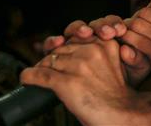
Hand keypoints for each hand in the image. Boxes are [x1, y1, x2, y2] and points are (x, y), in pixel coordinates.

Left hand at [21, 40, 138, 125]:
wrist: (124, 113)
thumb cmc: (120, 92)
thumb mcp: (116, 63)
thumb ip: (100, 52)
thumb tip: (73, 48)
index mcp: (105, 43)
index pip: (75, 36)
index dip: (66, 45)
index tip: (61, 51)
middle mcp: (91, 50)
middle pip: (60, 48)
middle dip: (54, 57)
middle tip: (51, 68)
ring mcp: (77, 66)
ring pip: (48, 60)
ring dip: (42, 67)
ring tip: (41, 75)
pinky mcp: (66, 83)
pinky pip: (39, 75)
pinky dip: (29, 76)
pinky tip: (26, 78)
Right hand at [43, 17, 150, 86]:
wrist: (107, 99)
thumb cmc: (124, 82)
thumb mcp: (135, 72)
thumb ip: (137, 59)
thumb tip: (128, 50)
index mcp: (112, 35)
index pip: (112, 23)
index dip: (115, 24)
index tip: (120, 30)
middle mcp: (93, 36)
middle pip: (93, 24)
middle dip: (99, 26)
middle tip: (106, 32)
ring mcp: (75, 43)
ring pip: (73, 29)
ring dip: (78, 29)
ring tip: (84, 33)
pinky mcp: (58, 54)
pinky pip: (53, 44)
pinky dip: (54, 41)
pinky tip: (58, 42)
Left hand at [121, 0, 150, 80]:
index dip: (146, 11)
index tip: (144, 21)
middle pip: (145, 13)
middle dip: (135, 21)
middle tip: (132, 32)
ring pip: (138, 25)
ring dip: (129, 31)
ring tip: (128, 38)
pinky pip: (139, 42)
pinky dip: (130, 41)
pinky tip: (128, 47)